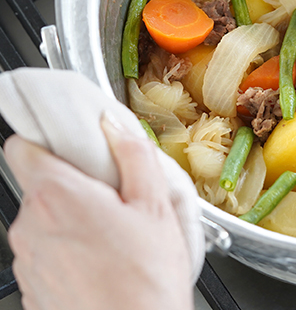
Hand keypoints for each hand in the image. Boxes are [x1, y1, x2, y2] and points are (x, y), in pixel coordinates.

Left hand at [4, 115, 192, 309]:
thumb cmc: (145, 281)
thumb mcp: (155, 204)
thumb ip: (133, 154)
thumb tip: (115, 124)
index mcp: (58, 196)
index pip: (21, 146)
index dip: (46, 139)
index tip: (71, 143)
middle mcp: (31, 226)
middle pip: (41, 185)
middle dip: (73, 184)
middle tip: (114, 197)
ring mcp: (28, 261)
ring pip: (44, 221)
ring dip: (72, 220)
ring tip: (114, 236)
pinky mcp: (32, 289)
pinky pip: (46, 254)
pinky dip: (69, 252)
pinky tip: (103, 263)